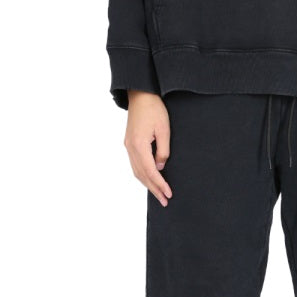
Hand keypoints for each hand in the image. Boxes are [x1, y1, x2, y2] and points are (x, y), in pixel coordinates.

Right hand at [125, 91, 172, 206]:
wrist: (140, 94)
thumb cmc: (154, 109)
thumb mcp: (164, 129)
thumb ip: (163, 150)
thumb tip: (161, 166)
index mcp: (138, 145)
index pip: (150, 171)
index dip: (160, 184)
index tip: (168, 193)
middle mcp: (130, 148)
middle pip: (142, 175)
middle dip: (154, 189)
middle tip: (165, 201)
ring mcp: (128, 146)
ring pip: (136, 171)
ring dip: (147, 184)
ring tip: (158, 194)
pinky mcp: (129, 143)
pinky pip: (135, 164)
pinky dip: (143, 175)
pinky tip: (150, 180)